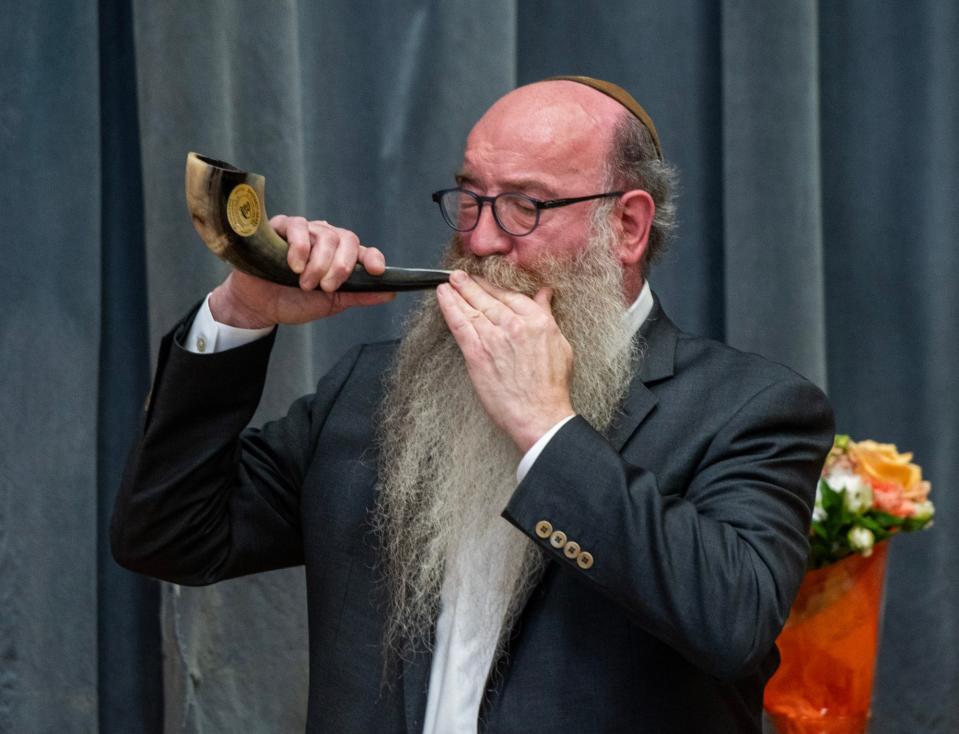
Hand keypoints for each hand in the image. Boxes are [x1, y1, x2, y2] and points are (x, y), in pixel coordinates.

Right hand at [209, 215, 393, 327]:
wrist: (259, 306)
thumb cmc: (294, 302)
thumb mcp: (332, 303)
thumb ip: (359, 295)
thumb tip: (390, 293)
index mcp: (341, 256)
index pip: (363, 250)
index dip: (372, 257)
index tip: (377, 270)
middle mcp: (326, 240)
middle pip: (346, 239)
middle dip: (340, 266)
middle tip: (326, 287)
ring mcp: (305, 231)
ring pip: (325, 234)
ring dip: (318, 262)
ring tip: (305, 284)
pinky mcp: (281, 227)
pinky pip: (297, 227)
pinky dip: (300, 247)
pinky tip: (294, 266)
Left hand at [436, 270, 574, 451]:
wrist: (539, 414)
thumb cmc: (552, 386)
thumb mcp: (560, 345)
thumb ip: (547, 316)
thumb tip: (545, 295)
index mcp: (537, 321)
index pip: (510, 295)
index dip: (493, 286)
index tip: (484, 280)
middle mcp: (514, 324)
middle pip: (488, 297)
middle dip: (471, 284)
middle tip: (458, 274)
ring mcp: (493, 337)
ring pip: (471, 307)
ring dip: (457, 291)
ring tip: (448, 281)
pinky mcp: (476, 353)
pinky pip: (459, 323)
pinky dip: (449, 307)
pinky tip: (442, 296)